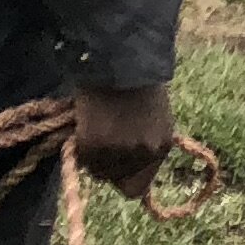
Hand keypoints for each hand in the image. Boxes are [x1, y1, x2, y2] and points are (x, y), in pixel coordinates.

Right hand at [72, 82, 174, 202]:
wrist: (119, 57)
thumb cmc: (137, 82)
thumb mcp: (153, 117)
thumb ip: (143, 143)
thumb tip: (123, 169)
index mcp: (162, 146)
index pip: (137, 188)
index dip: (124, 175)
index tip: (117, 160)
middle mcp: (143, 152)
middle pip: (114, 178)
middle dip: (108, 161)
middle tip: (105, 134)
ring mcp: (118, 151)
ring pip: (97, 170)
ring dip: (94, 154)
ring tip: (98, 124)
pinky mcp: (93, 144)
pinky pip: (82, 157)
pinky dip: (81, 143)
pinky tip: (88, 121)